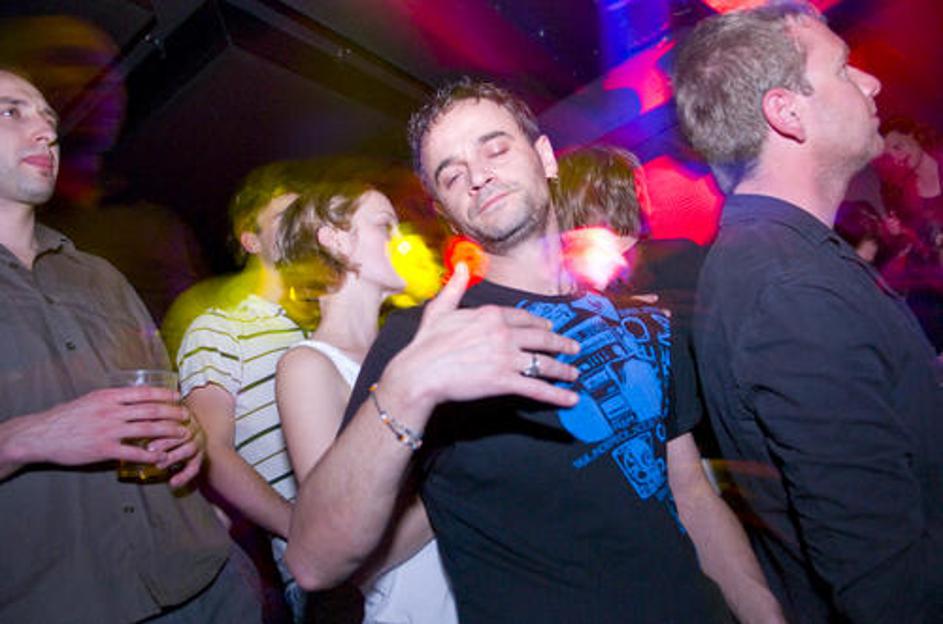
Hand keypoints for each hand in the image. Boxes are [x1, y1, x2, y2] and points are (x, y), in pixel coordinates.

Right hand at [29, 387, 188, 466]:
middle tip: (187, 416)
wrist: (41, 435)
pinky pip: (133, 452)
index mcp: (109, 397)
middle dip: (173, 412)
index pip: (144, 392)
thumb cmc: (66, 417)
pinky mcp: (104, 449)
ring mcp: (109, 430)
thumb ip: (112, 400)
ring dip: (169, 432)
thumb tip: (132, 397)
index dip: (165, 394)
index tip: (178, 396)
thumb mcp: (90, 400)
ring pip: (147, 429)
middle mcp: (112, 411)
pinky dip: (150, 455)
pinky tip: (161, 457)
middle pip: (151, 410)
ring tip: (183, 434)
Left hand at [147, 405, 205, 488]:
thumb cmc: (165, 427)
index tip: (146, 427)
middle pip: (184, 432)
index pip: (175, 418)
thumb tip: (131, 420)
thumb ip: (147, 420)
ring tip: (159, 465)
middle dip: (167, 441)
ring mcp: (197, 443)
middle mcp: (193, 429)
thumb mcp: (158, 420)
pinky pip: (194, 468)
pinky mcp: (198, 458)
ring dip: (174, 456)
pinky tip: (173, 483)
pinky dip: (184, 476)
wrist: (184, 439)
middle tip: (150, 448)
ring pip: (190, 449)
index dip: (163, 423)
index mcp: (183, 416)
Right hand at [383, 263, 581, 415]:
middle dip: (561, 343)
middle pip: (541, 338)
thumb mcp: (440, 309)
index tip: (549, 328)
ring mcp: (506, 357)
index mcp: (490, 314)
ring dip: (563, 368)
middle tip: (573, 347)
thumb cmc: (426, 344)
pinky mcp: (505, 381)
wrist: (419, 373)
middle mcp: (503, 333)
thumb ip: (455, 287)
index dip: (539, 324)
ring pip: (544, 362)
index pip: (523, 318)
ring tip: (574, 373)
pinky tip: (570, 398)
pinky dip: (557, 395)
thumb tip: (460, 266)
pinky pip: (537, 388)